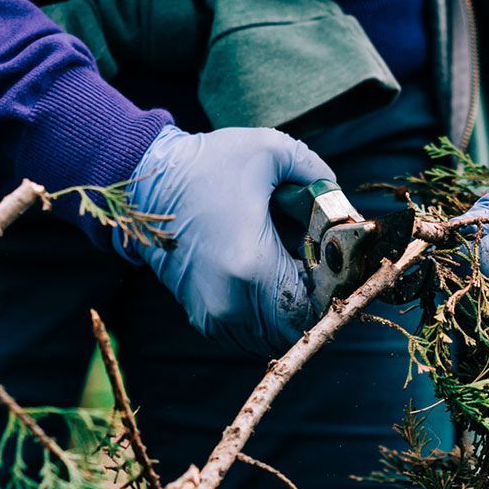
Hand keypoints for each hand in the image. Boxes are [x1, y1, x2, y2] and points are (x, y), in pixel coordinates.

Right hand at [119, 125, 335, 355]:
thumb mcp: (271, 151)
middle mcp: (230, 302)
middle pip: (296, 327)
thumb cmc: (208, 163)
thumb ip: (318, 174)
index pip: (315, 307)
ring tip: (292, 272)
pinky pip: (247, 333)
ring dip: (289, 312)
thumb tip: (343, 204)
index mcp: (251, 266)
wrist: (145, 180)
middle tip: (318, 268)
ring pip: (272, 336)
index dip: (334, 290)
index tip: (336, 264)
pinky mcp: (200, 314)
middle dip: (314, 301)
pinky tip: (267, 279)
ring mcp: (212, 313)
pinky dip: (265, 315)